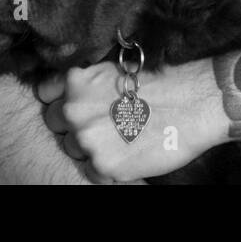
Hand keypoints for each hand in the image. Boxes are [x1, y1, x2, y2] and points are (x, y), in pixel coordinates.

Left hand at [38, 58, 229, 182]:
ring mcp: (88, 141)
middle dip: (74, 124)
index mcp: (77, 82)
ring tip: (121, 136)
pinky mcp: (104, 167)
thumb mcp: (117, 70)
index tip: (77, 102)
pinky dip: (107, 165)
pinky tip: (128, 151)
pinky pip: (92, 171)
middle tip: (104, 121)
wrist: (195, 102)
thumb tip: (69, 92)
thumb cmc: (162, 82)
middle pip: (56, 124)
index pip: (45, 93)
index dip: (61, 98)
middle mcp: (75, 111)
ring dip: (90, 146)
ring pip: (73, 150)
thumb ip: (88, 82)